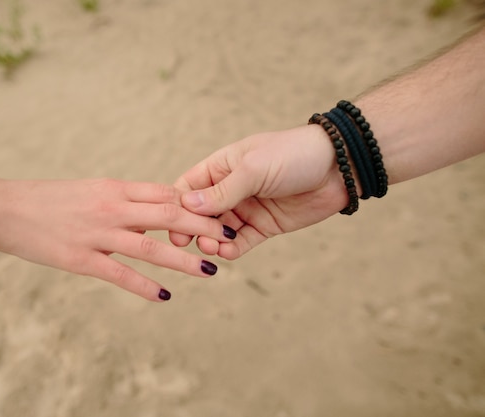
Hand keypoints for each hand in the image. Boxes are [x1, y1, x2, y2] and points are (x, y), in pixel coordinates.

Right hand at [0, 178, 234, 301]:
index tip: (221, 214)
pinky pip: (120, 274)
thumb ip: (124, 199)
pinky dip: (145, 286)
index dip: (198, 204)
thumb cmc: (51, 199)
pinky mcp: (81, 260)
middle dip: (204, 228)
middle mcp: (112, 208)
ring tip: (211, 270)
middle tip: (231, 239)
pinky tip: (165, 296)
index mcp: (116, 188)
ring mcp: (97, 234)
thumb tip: (156, 209)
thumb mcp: (92, 190)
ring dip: (184, 260)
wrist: (7, 209)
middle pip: (169, 215)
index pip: (167, 193)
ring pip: (151, 247)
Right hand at [170, 124, 348, 258]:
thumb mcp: (253, 169)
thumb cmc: (293, 155)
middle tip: (186, 242)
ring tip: (211, 248)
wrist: (339, 167)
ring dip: (211, 240)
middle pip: (200, 213)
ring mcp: (247, 208)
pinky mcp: (264, 226)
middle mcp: (230, 188)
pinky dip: (231, 249)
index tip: (170, 222)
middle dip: (193, 228)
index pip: (188, 187)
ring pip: (219, 230)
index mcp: (221, 167)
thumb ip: (222, 190)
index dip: (178, 205)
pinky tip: (226, 254)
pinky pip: (241, 242)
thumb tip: (188, 206)